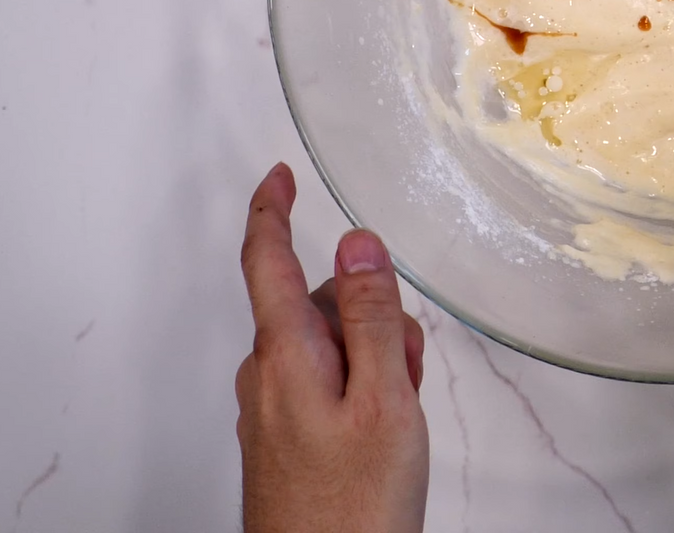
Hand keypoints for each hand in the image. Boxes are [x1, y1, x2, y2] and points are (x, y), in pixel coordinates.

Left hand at [236, 164, 428, 532]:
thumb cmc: (353, 506)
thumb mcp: (383, 396)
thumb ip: (369, 312)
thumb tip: (356, 242)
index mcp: (285, 352)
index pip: (266, 259)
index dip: (273, 209)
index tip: (282, 174)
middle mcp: (267, 373)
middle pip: (315, 302)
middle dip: (367, 313)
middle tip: (407, 365)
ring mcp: (272, 408)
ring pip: (328, 344)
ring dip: (372, 356)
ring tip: (400, 413)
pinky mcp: (284, 436)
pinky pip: (325, 382)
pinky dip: (360, 388)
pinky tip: (384, 431)